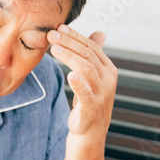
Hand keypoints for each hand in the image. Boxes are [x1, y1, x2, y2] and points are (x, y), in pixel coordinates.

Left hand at [47, 24, 116, 139]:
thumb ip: (95, 55)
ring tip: (53, 49)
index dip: (75, 36)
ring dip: (69, 57)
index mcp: (108, 69)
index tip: (59, 27)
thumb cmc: (89, 100)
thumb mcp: (93, 76)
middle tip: (51, 35)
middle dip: (69, 43)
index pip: (92, 47)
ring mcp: (101, 93)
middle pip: (88, 55)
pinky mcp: (91, 108)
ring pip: (86, 69)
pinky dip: (78, 83)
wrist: (90, 131)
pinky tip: (70, 75)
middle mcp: (108, 79)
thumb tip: (100, 32)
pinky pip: (86, 93)